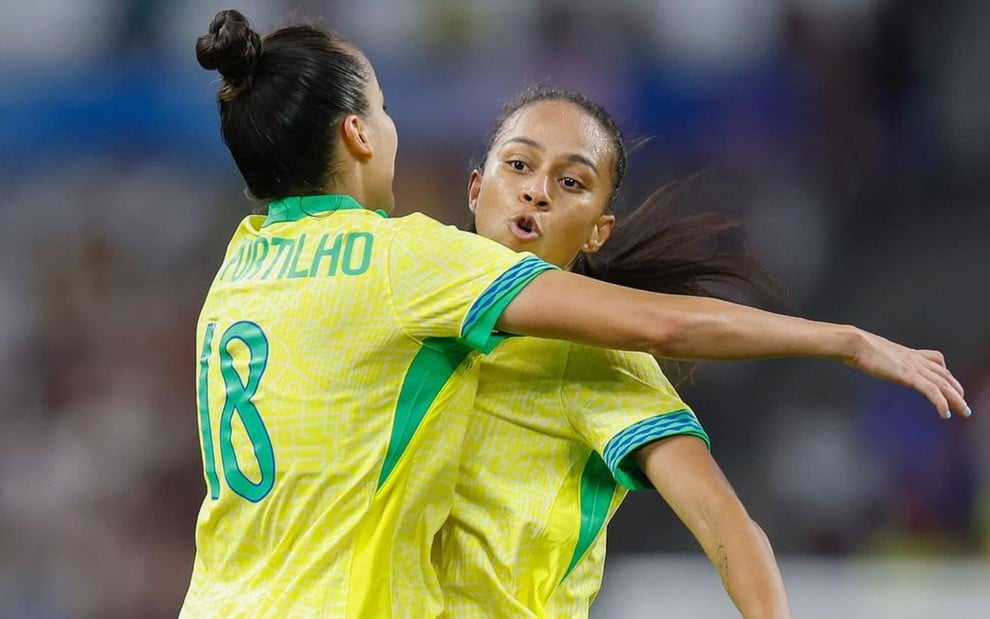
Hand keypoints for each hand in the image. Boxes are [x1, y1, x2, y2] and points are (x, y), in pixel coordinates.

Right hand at [846, 329, 968, 419]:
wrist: (855, 343)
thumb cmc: (857, 348)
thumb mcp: (873, 353)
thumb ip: (878, 358)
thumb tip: (865, 360)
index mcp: (908, 353)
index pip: (936, 361)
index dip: (946, 373)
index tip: (951, 385)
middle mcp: (915, 359)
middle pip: (944, 374)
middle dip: (956, 389)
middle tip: (964, 403)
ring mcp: (913, 367)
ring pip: (943, 383)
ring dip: (956, 399)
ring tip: (964, 412)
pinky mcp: (909, 376)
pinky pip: (932, 391)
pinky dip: (941, 403)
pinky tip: (945, 413)